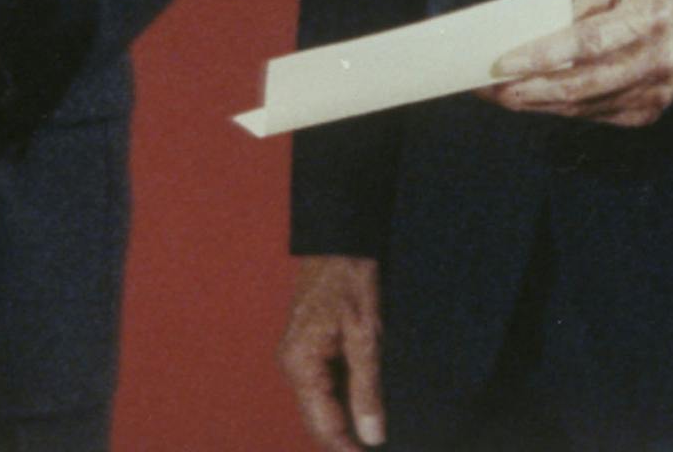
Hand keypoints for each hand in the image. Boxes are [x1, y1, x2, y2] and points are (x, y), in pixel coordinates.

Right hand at [278, 255, 384, 449]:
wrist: (338, 241)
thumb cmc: (349, 281)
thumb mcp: (366, 337)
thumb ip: (367, 389)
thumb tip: (371, 436)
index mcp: (300, 365)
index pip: (323, 426)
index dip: (347, 450)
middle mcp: (292, 366)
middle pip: (318, 421)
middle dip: (346, 440)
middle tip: (379, 448)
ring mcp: (298, 357)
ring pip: (321, 406)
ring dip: (345, 422)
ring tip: (376, 435)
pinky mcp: (308, 350)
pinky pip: (324, 388)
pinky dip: (344, 401)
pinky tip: (365, 407)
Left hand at [481, 0, 672, 126]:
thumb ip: (581, 2)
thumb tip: (539, 29)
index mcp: (645, 23)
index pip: (585, 45)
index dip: (541, 56)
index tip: (501, 62)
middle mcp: (651, 64)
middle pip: (579, 85)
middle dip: (527, 89)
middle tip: (487, 87)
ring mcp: (652, 95)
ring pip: (583, 106)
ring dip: (536, 104)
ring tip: (500, 95)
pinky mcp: (648, 113)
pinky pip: (595, 115)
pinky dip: (560, 109)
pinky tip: (533, 100)